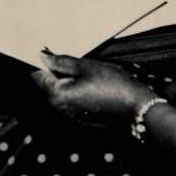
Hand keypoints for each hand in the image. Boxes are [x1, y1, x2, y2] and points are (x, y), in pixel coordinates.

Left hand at [31, 51, 155, 124]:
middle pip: (50, 86)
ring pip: (63, 94)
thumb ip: (61, 61)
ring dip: (70, 83)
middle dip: (59, 73)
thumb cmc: (112, 84)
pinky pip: (74, 103)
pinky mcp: (83, 121)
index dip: (44, 63)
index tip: (53, 53)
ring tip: (89, 75)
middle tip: (78, 63)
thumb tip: (43, 57)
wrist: (137, 108)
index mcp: (56, 96)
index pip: (38, 76)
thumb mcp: (86, 66)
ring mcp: (72, 118)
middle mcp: (60, 110)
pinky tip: (94, 87)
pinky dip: (79, 94)